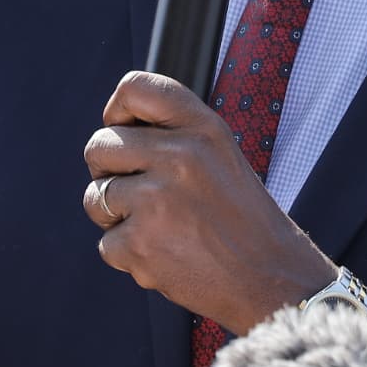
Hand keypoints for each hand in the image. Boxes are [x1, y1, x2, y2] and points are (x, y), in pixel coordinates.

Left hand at [82, 73, 336, 331]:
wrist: (270, 278)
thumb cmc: (241, 218)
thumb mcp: (221, 154)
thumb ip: (174, 133)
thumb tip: (113, 128)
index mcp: (202, 127)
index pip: (134, 88)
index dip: (117, 111)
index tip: (126, 132)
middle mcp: (179, 156)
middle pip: (99, 145)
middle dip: (108, 173)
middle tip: (141, 195)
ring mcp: (157, 200)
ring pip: (95, 197)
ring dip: (115, 218)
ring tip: (158, 228)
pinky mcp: (140, 243)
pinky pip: (106, 243)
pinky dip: (129, 256)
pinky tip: (165, 255)